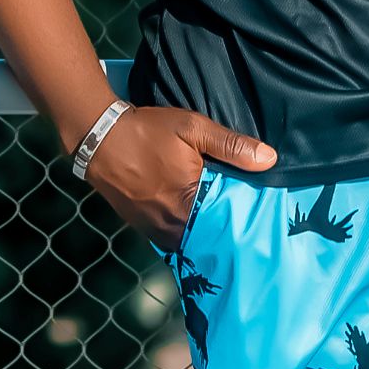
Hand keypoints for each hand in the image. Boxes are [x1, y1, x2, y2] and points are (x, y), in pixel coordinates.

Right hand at [81, 103, 275, 249]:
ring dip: (203, 231)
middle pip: (208, 236)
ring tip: (222, 221)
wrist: (99, 137)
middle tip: (246, 224)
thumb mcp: (192, 129)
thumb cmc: (148, 131)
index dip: (243, 222)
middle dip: (224, 230)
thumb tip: (270, 160)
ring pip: (189, 239)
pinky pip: (171, 236)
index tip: (260, 220)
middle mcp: (171, 226)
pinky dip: (184, 229)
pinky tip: (194, 217)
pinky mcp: (141, 226)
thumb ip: (232, 145)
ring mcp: (154, 229)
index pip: (226, 225)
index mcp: (188, 205)